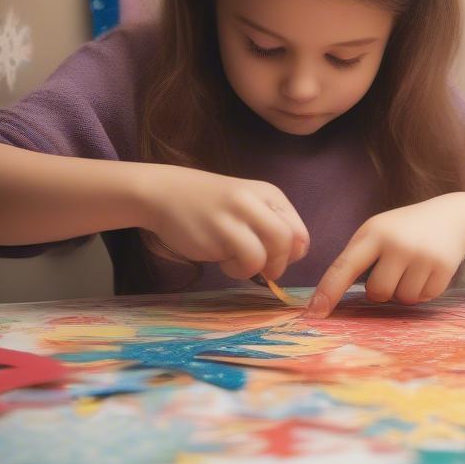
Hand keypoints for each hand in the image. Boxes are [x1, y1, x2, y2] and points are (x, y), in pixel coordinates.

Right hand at [140, 164, 309, 281]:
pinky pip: (246, 262)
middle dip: (278, 263)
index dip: (290, 253)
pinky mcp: (220, 232)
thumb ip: (271, 227)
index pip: (300, 232)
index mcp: (269, 194)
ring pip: (269, 254)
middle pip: (288, 242)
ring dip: (256, 268)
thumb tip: (291, 259)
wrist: (165, 194)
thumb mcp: (247, 207)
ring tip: (235, 260)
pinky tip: (221, 259)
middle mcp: (257, 201)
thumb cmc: (209, 206)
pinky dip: (238, 270)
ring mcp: (238, 215)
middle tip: (260, 267)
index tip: (271, 256)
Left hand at [305, 192, 464, 317]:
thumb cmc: (404, 229)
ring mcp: (421, 255)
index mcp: (373, 232)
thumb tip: (330, 297)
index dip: (328, 291)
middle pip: (377, 292)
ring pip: (401, 298)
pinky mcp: (443, 268)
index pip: (344, 266)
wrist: (453, 216)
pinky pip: (423, 298)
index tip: (314, 313)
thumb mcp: (378, 231)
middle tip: (394, 268)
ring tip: (414, 266)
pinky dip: (423, 290)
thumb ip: (358, 257)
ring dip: (404, 290)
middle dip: (383, 288)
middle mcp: (396, 243)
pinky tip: (429, 269)